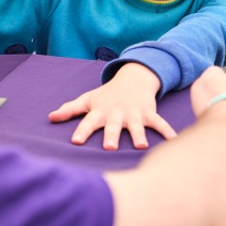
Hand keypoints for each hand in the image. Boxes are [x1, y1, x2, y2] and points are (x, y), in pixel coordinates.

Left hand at [48, 62, 176, 149]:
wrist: (133, 78)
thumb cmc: (107, 95)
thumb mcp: (88, 99)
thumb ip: (70, 109)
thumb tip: (50, 118)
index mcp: (100, 111)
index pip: (88, 121)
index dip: (82, 131)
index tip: (76, 141)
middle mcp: (117, 113)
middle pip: (113, 126)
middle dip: (111, 135)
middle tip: (109, 147)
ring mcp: (134, 113)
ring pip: (137, 126)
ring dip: (139, 135)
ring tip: (141, 146)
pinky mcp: (149, 113)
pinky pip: (159, 123)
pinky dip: (168, 131)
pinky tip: (175, 141)